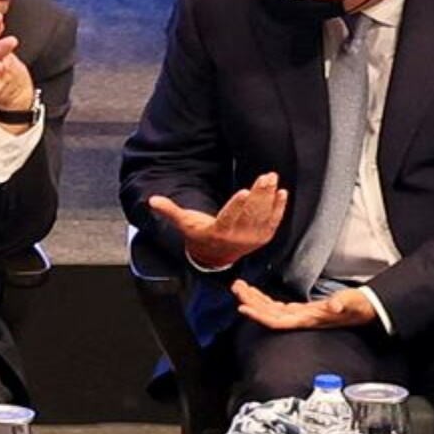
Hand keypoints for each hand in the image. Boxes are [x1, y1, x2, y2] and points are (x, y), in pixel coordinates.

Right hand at [148, 172, 287, 268]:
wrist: (214, 257)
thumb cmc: (199, 234)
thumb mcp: (184, 223)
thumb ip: (169, 210)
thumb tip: (152, 200)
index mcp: (219, 231)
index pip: (229, 217)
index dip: (237, 205)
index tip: (244, 191)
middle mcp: (238, 237)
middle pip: (250, 213)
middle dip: (259, 194)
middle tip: (265, 176)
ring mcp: (252, 238)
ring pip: (263, 215)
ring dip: (269, 196)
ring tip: (271, 178)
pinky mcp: (262, 237)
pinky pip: (273, 222)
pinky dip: (279, 208)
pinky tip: (282, 193)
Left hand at [232, 280, 376, 329]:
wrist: (368, 309)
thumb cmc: (360, 307)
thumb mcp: (352, 303)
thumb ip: (342, 304)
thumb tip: (332, 306)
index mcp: (308, 319)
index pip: (278, 320)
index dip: (259, 315)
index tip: (243, 307)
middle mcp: (301, 319)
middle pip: (269, 314)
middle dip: (250, 301)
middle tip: (236, 287)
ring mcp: (300, 315)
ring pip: (271, 309)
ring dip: (254, 299)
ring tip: (240, 287)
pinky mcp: (303, 310)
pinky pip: (278, 306)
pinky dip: (265, 300)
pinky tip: (256, 294)